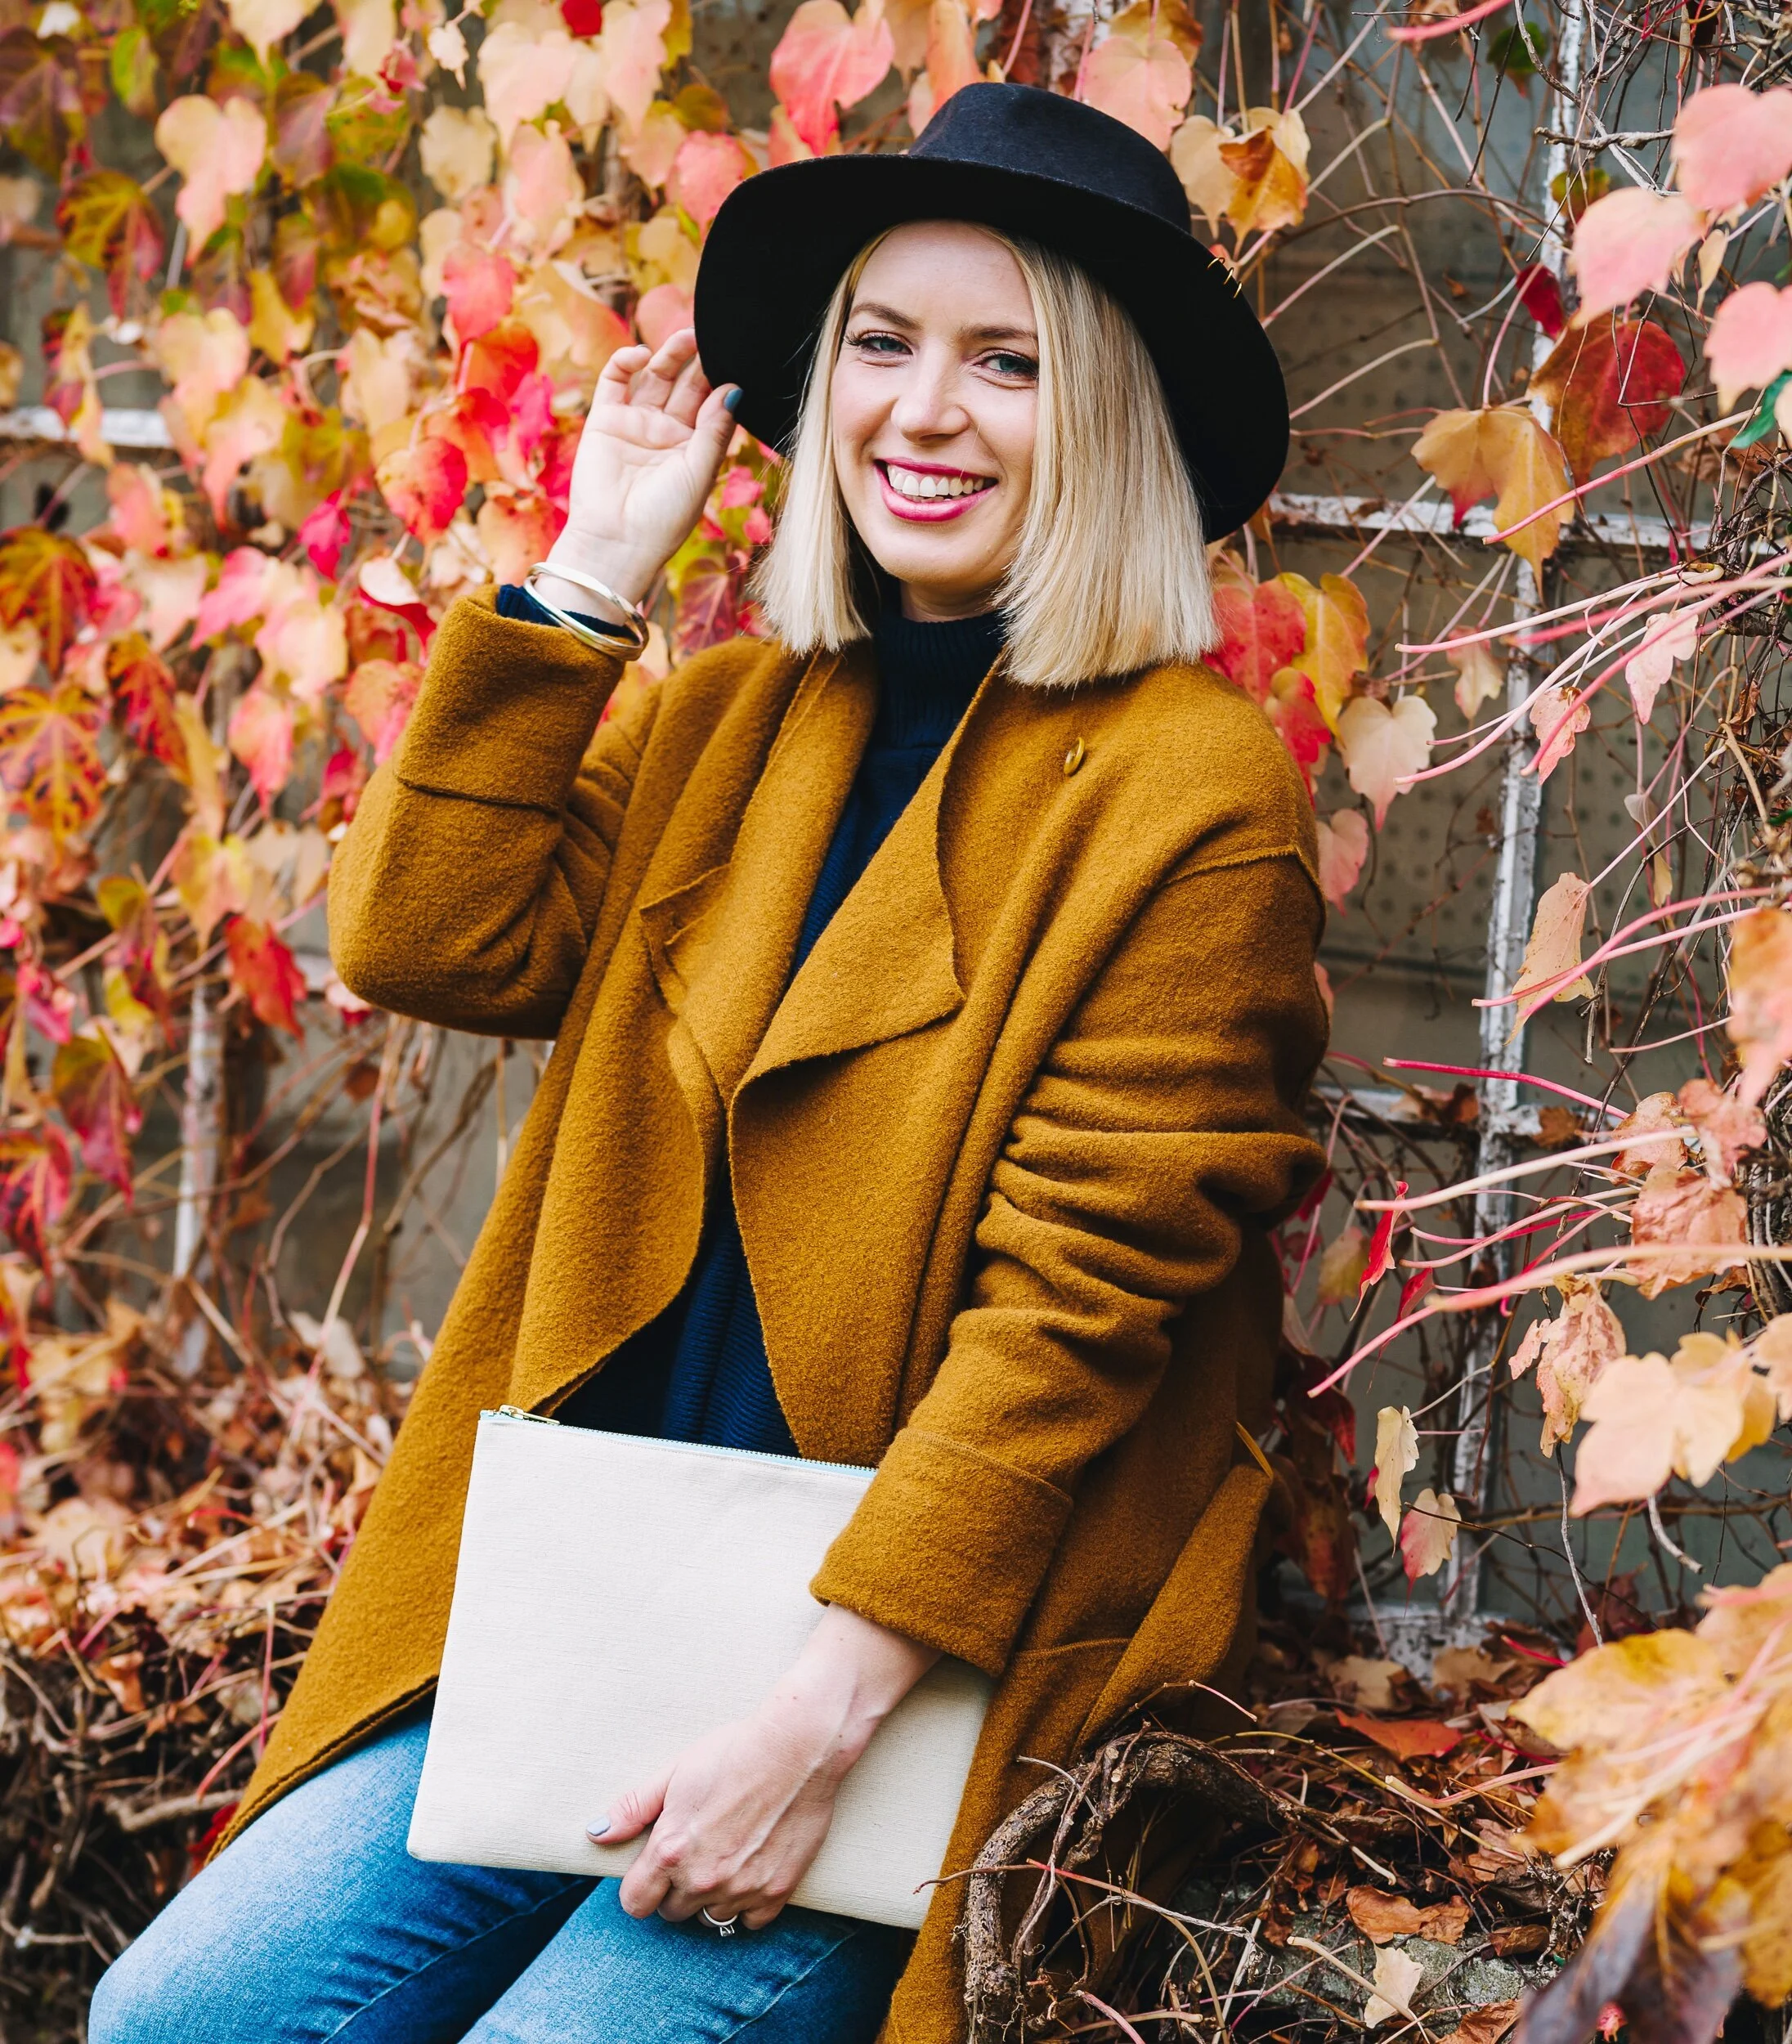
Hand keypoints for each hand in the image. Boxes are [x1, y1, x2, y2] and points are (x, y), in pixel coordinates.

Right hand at [537, 329, 738, 616]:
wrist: (616, 542)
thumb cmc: (664, 518)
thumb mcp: (699, 472)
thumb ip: (715, 429)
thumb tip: (734, 388)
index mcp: (693, 448)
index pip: (711, 405)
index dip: (721, 381)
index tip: (736, 358)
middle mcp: (665, 433)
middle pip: (685, 385)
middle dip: (698, 362)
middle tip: (713, 336)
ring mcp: (635, 424)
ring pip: (654, 377)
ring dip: (669, 354)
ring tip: (688, 336)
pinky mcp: (605, 420)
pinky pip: (615, 381)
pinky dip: (626, 362)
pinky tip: (643, 355)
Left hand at [595, 1606, 939, 1929]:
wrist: (798, 1749)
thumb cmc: (733, 1751)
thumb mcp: (675, 1772)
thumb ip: (633, 1808)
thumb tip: (596, 1833)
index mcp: (671, 1851)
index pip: (635, 1903)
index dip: (640, 1886)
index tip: (652, 1870)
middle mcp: (703, 1879)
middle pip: (673, 1913)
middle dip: (676, 1889)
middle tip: (694, 1853)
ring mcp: (742, 1889)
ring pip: (711, 1918)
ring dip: (711, 1897)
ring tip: (724, 1859)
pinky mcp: (778, 1892)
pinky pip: (750, 1922)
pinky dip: (748, 1904)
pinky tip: (751, 1871)